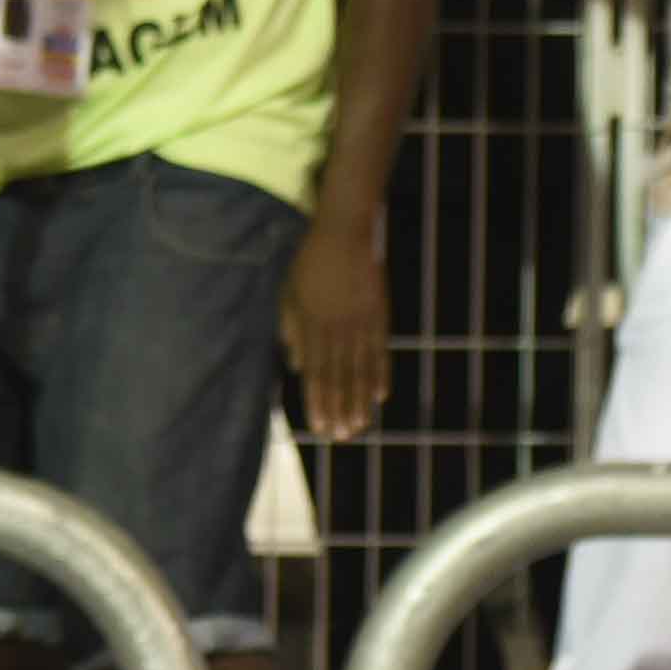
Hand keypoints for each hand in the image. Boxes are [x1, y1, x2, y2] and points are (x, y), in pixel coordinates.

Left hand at [282, 219, 390, 437]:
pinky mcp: (379, 313)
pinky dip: (380, 373)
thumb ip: (291, 329)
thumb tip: (293, 364)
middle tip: (343, 438)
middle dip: (340, 409)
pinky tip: (381, 395)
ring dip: (360, 400)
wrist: (344, 231)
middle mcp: (337, 330)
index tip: (320, 427)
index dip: (318, 402)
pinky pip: (380, 349)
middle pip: (339, 377)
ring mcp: (360, 323)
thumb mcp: (289, 293)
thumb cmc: (310, 262)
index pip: (315, 373)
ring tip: (361, 426)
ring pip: (360, 369)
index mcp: (312, 326)